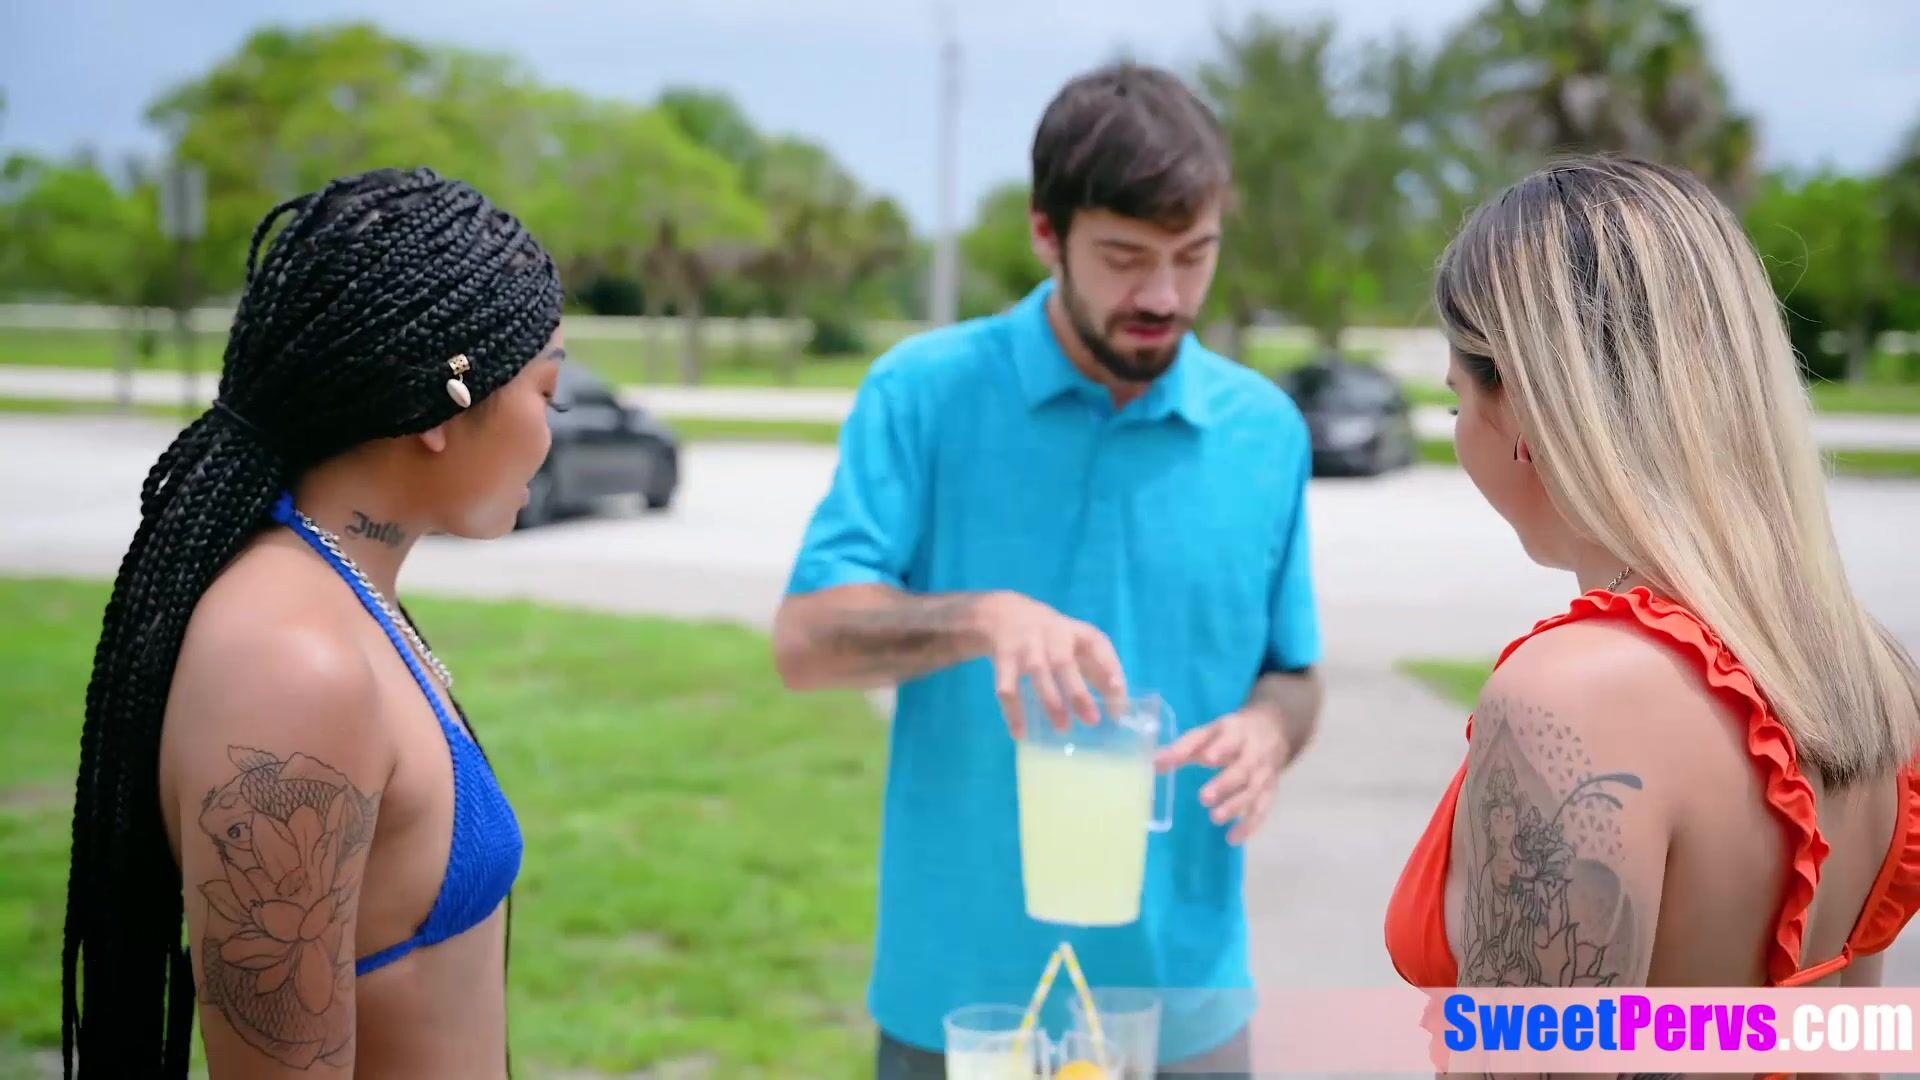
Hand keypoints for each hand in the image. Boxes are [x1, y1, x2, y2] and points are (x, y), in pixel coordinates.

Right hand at [974, 591, 1126, 736]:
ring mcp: (1026, 646)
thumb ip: (1098, 671)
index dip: (1108, 665)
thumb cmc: (1052, 639)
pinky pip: (1007, 688)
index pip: (1096, 644)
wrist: (1003, 614)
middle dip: (1078, 692)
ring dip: (1051, 701)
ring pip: (1038, 673)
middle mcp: (1052, 635)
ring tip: (1062, 728)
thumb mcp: (1076, 645)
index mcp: (1076, 632)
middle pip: (1064, 662)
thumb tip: (1118, 709)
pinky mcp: (1004, 659)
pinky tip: (1020, 733)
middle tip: (1092, 720)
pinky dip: (1013, 712)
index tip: (1117, 689)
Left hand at [1154, 705, 1291, 844]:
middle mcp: (1253, 755)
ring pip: (1252, 792)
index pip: (1229, 740)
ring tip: (1214, 818)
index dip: (1219, 749)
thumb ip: (1184, 748)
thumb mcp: (1210, 732)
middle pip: (1242, 770)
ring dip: (1234, 806)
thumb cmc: (1232, 734)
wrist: (1275, 730)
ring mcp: (1263, 775)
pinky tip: (1232, 838)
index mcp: (1237, 734)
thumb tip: (1156, 763)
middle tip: (1204, 797)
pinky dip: (1249, 826)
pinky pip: (1261, 810)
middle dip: (1225, 784)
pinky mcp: (1269, 792)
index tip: (1206, 758)